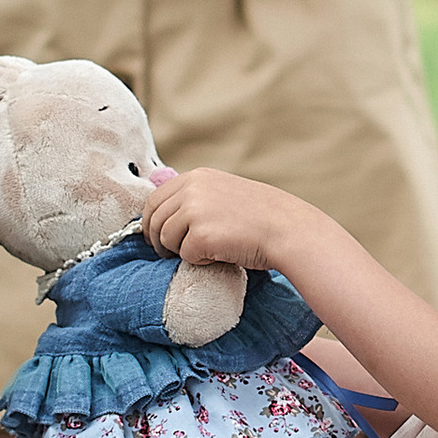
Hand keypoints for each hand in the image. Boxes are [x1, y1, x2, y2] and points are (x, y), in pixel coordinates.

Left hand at [143, 165, 304, 269]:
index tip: (154, 236)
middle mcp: (192, 189)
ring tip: (206, 250)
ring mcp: (195, 211)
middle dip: (158, 241)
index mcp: (196, 177)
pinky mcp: (200, 236)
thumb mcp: (223, 192)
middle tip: (169, 254)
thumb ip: (195, 197)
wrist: (287, 229)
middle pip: (155, 220)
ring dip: (181, 251)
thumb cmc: (260, 216)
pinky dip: (199, 261)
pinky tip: (220, 253)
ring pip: (166, 240)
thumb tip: (162, 216)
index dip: (150, 222)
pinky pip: (185, 255)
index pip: (154, 199)